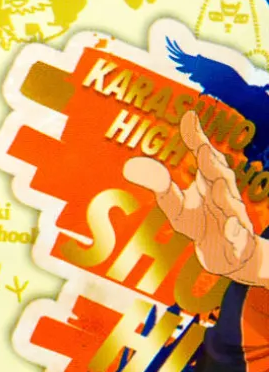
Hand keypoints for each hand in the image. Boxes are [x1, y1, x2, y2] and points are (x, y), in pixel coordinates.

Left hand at [123, 111, 258, 281]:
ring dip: (225, 197)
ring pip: (232, 206)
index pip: (205, 156)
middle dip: (213, 163)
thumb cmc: (201, 224)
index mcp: (212, 182)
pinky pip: (240, 238)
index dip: (196, 137)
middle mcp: (225, 196)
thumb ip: (159, 185)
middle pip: (221, 177)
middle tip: (203, 149)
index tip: (188, 115)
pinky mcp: (238, 243)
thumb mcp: (175, 206)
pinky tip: (232, 229)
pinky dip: (237, 234)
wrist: (229, 255)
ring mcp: (234, 219)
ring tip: (214, 186)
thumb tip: (131, 164)